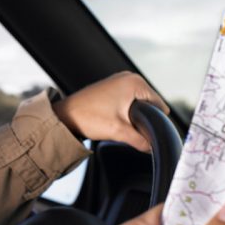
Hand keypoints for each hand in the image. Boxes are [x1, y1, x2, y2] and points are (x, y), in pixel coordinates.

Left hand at [53, 71, 168, 151]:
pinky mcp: (111, 87)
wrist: (65, 115)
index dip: (155, 121)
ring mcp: (119, 80)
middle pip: (149, 104)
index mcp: (135, 82)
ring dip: (133, 116)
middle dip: (143, 119)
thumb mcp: (118, 131)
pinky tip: (114, 119)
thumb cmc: (88, 117)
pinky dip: (125, 112)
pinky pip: (127, 101)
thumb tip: (152, 147)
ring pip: (138, 104)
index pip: (159, 105)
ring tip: (118, 124)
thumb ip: (140, 140)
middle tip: (127, 128)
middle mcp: (128, 77)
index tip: (144, 132)